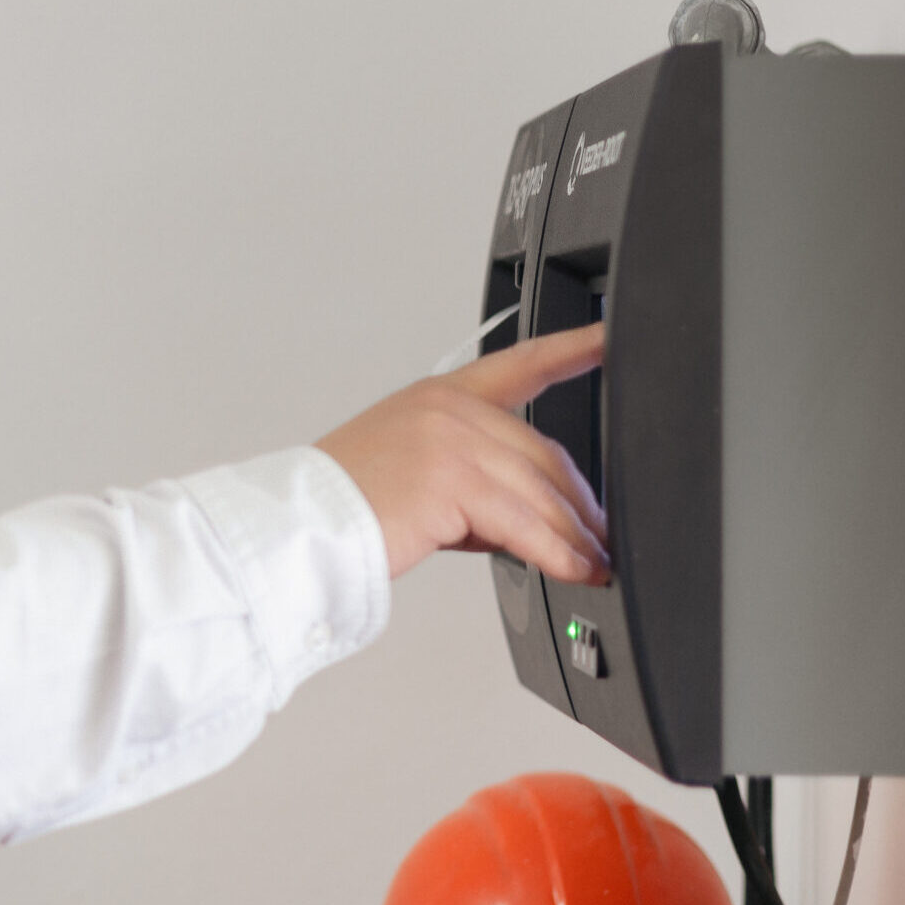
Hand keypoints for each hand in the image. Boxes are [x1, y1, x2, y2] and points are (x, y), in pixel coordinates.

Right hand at [315, 323, 608, 583]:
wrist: (298, 524)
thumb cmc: (345, 506)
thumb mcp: (415, 470)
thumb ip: (474, 477)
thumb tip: (536, 525)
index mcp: (440, 396)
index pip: (521, 363)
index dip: (573, 348)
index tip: (607, 336)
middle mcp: (449, 407)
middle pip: (544, 452)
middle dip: (581, 503)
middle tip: (602, 538)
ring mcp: (450, 438)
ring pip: (540, 490)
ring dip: (576, 536)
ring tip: (594, 565)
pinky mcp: (452, 479)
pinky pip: (524, 523)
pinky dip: (557, 553)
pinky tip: (572, 569)